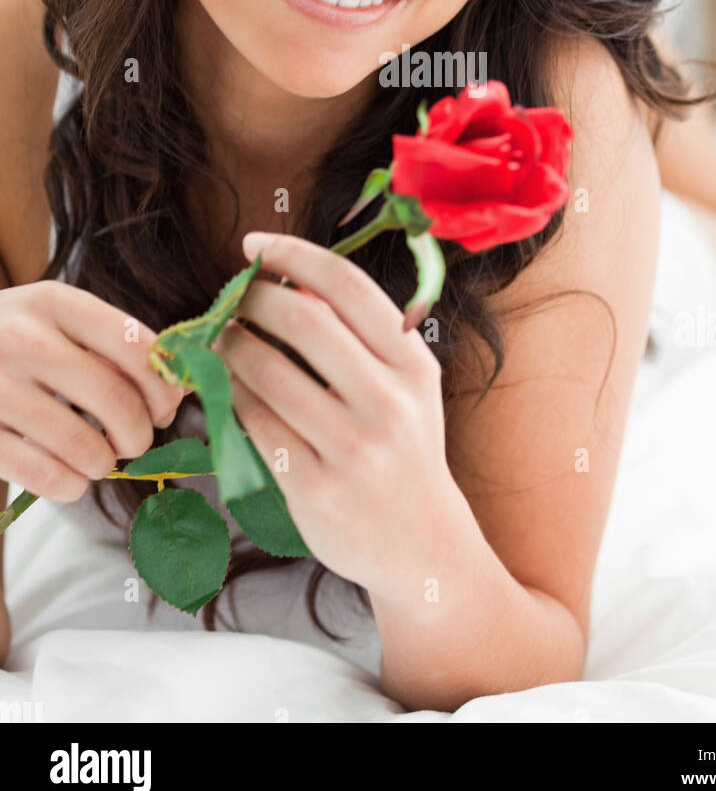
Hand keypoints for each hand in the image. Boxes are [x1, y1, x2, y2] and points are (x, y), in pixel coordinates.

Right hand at [0, 281, 185, 501]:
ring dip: (104, 464)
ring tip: (99, 459)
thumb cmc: (10, 338)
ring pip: (85, 446)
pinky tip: (69, 478)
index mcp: (55, 302)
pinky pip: (45, 475)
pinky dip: (70, 486)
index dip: (163, 387)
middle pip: (116, 400)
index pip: (136, 347)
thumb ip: (114, 344)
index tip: (164, 406)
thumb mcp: (55, 319)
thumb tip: (180, 388)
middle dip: (139, 433)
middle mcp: (23, 339)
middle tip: (133, 442)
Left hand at [213, 233, 459, 603]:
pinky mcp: (314, 489)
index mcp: (413, 365)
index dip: (294, 254)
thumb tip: (294, 279)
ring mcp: (351, 449)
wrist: (423, 545)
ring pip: (267, 373)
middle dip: (253, 298)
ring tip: (218, 337)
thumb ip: (362, 333)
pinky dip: (229, 395)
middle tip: (231, 296)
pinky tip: (222, 385)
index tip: (256, 246)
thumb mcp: (405, 384)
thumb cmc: (405, 447)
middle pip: (303, 321)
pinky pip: (254, 425)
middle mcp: (388, 403)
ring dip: (229, 345)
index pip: (348, 286)